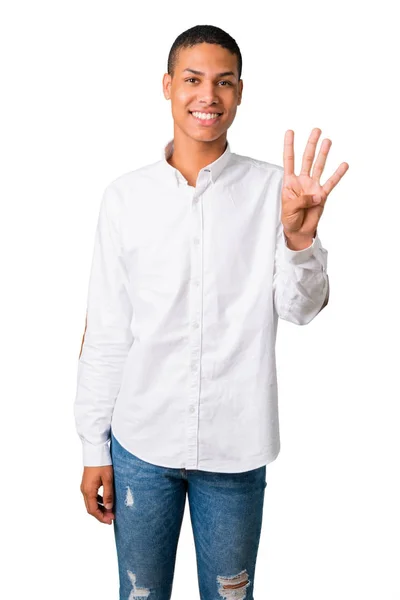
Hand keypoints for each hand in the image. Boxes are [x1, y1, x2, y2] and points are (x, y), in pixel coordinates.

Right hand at [80, 465, 114, 524]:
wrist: (95, 451)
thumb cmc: (102, 463)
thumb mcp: (108, 479)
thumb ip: (108, 494)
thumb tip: (109, 508)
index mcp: (88, 491)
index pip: (93, 510)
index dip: (101, 517)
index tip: (110, 520)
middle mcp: (84, 490)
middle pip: (91, 508)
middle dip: (101, 514)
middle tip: (111, 517)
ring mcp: (84, 487)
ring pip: (91, 503)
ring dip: (100, 508)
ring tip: (110, 511)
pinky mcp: (87, 483)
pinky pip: (91, 496)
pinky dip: (98, 501)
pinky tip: (106, 501)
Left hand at [282, 128, 348, 243]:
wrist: (298, 231)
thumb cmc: (289, 218)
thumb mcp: (289, 208)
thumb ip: (301, 200)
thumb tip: (317, 196)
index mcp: (290, 182)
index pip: (289, 160)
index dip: (289, 146)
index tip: (290, 131)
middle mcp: (302, 181)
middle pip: (307, 159)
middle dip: (311, 144)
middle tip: (316, 130)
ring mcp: (313, 186)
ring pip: (319, 166)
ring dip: (323, 154)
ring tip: (328, 141)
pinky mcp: (322, 195)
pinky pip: (331, 183)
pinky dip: (337, 174)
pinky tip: (343, 164)